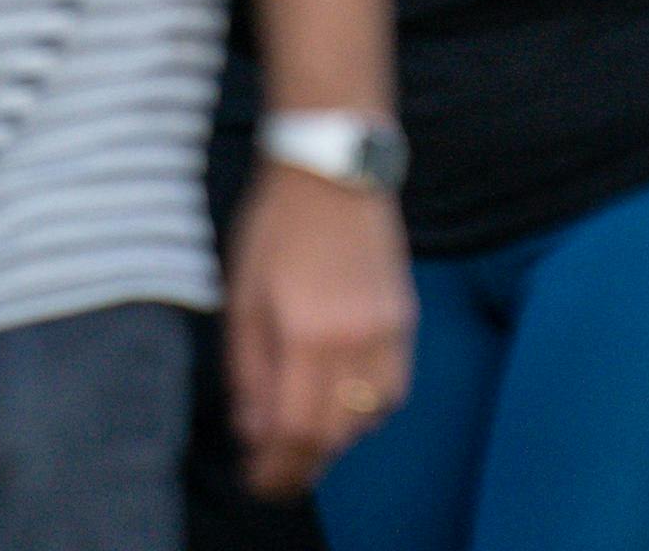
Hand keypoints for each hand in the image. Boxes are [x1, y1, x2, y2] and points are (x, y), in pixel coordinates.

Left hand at [226, 165, 414, 497]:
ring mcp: (388, 328)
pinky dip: (367, 409)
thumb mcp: (243, 298)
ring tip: (305, 437)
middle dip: (302, 462)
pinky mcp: (405, 316)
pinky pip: (393, 387)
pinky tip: (342, 402)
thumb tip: (253, 430)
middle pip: (335, 434)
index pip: (296, 430)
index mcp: (308, 332)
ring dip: (335, 438)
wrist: (334, 169)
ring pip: (369, 417)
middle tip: (275, 471)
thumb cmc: (277, 226)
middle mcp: (356, 338)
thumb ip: (247, 371)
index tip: (257, 480)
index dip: (276, 468)